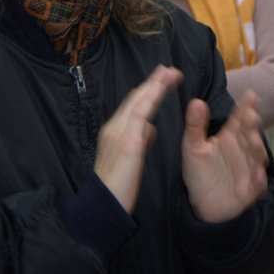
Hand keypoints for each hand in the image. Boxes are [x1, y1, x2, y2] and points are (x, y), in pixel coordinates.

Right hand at [95, 65, 181, 213]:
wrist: (104, 204)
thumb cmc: (117, 186)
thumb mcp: (129, 158)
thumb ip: (139, 140)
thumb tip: (150, 128)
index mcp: (114, 131)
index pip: (132, 105)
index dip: (147, 91)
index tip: (161, 80)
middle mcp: (114, 127)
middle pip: (135, 98)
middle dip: (153, 82)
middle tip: (169, 69)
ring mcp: (120, 132)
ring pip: (138, 101)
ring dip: (155, 85)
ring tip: (169, 73)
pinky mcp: (128, 141)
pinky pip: (141, 113)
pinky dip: (151, 98)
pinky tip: (161, 89)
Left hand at [181, 90, 267, 222]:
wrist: (200, 204)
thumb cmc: (198, 171)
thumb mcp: (192, 146)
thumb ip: (195, 125)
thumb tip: (197, 101)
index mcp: (229, 137)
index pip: (239, 119)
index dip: (246, 107)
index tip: (251, 95)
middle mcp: (242, 151)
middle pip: (250, 135)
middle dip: (252, 125)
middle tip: (250, 115)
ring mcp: (248, 170)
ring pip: (257, 157)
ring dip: (256, 148)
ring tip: (252, 139)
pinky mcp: (248, 191)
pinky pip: (257, 185)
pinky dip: (259, 180)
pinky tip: (258, 174)